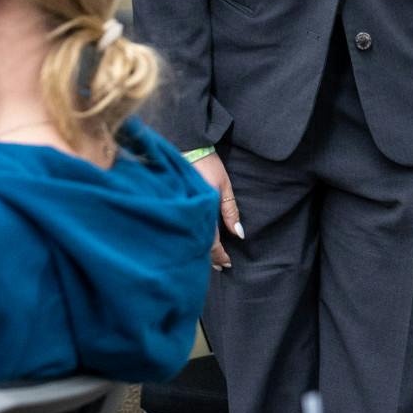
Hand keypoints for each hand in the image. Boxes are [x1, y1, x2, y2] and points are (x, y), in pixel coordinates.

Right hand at [191, 151, 241, 270]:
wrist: (186, 146)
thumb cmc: (206, 164)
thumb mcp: (223, 186)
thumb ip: (230, 211)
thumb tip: (239, 234)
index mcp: (202, 211)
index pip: (211, 243)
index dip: (220, 256)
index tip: (227, 264)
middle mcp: (189, 215)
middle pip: (198, 245)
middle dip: (208, 257)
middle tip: (219, 266)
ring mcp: (179, 211)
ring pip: (188, 239)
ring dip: (198, 249)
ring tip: (207, 257)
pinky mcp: (173, 207)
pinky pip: (181, 228)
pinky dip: (188, 237)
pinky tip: (192, 240)